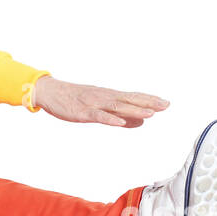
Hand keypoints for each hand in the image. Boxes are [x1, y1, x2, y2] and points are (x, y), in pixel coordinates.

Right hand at [32, 76, 168, 126]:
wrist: (51, 92)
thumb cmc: (75, 99)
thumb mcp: (100, 108)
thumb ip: (121, 115)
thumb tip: (141, 122)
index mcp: (109, 96)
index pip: (133, 97)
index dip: (149, 100)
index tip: (166, 103)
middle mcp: (104, 97)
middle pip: (129, 100)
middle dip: (148, 103)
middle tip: (165, 105)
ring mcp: (94, 104)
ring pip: (117, 107)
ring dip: (134, 110)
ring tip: (150, 113)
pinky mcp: (83, 112)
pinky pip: (99, 116)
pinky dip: (110, 119)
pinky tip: (121, 123)